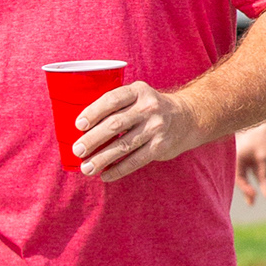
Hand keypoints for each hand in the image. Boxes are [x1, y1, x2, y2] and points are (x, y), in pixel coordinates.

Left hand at [75, 81, 203, 181]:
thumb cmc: (149, 108)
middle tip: (77, 150)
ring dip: (102, 159)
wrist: (187, 117)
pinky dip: (118, 169)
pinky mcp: (161, 146)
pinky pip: (136, 160)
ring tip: (86, 168)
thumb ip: (115, 106)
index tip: (78, 125)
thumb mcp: (137, 97)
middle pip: (115, 124)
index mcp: (138, 91)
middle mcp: (149, 107)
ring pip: (124, 146)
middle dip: (93, 139)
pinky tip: (105, 175)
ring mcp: (157, 127)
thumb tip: (80, 130)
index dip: (93, 112)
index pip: (112, 100)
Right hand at [235, 118, 265, 203]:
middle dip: (249, 190)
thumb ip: (264, 171)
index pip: (239, 177)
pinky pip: (262, 167)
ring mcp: (250, 156)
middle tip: (252, 204)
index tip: (254, 195)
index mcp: (236, 158)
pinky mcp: (260, 154)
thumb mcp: (265, 156)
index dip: (245, 188)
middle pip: (244, 177)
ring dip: (261, 184)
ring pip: (254, 173)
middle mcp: (241, 158)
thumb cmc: (264, 136)